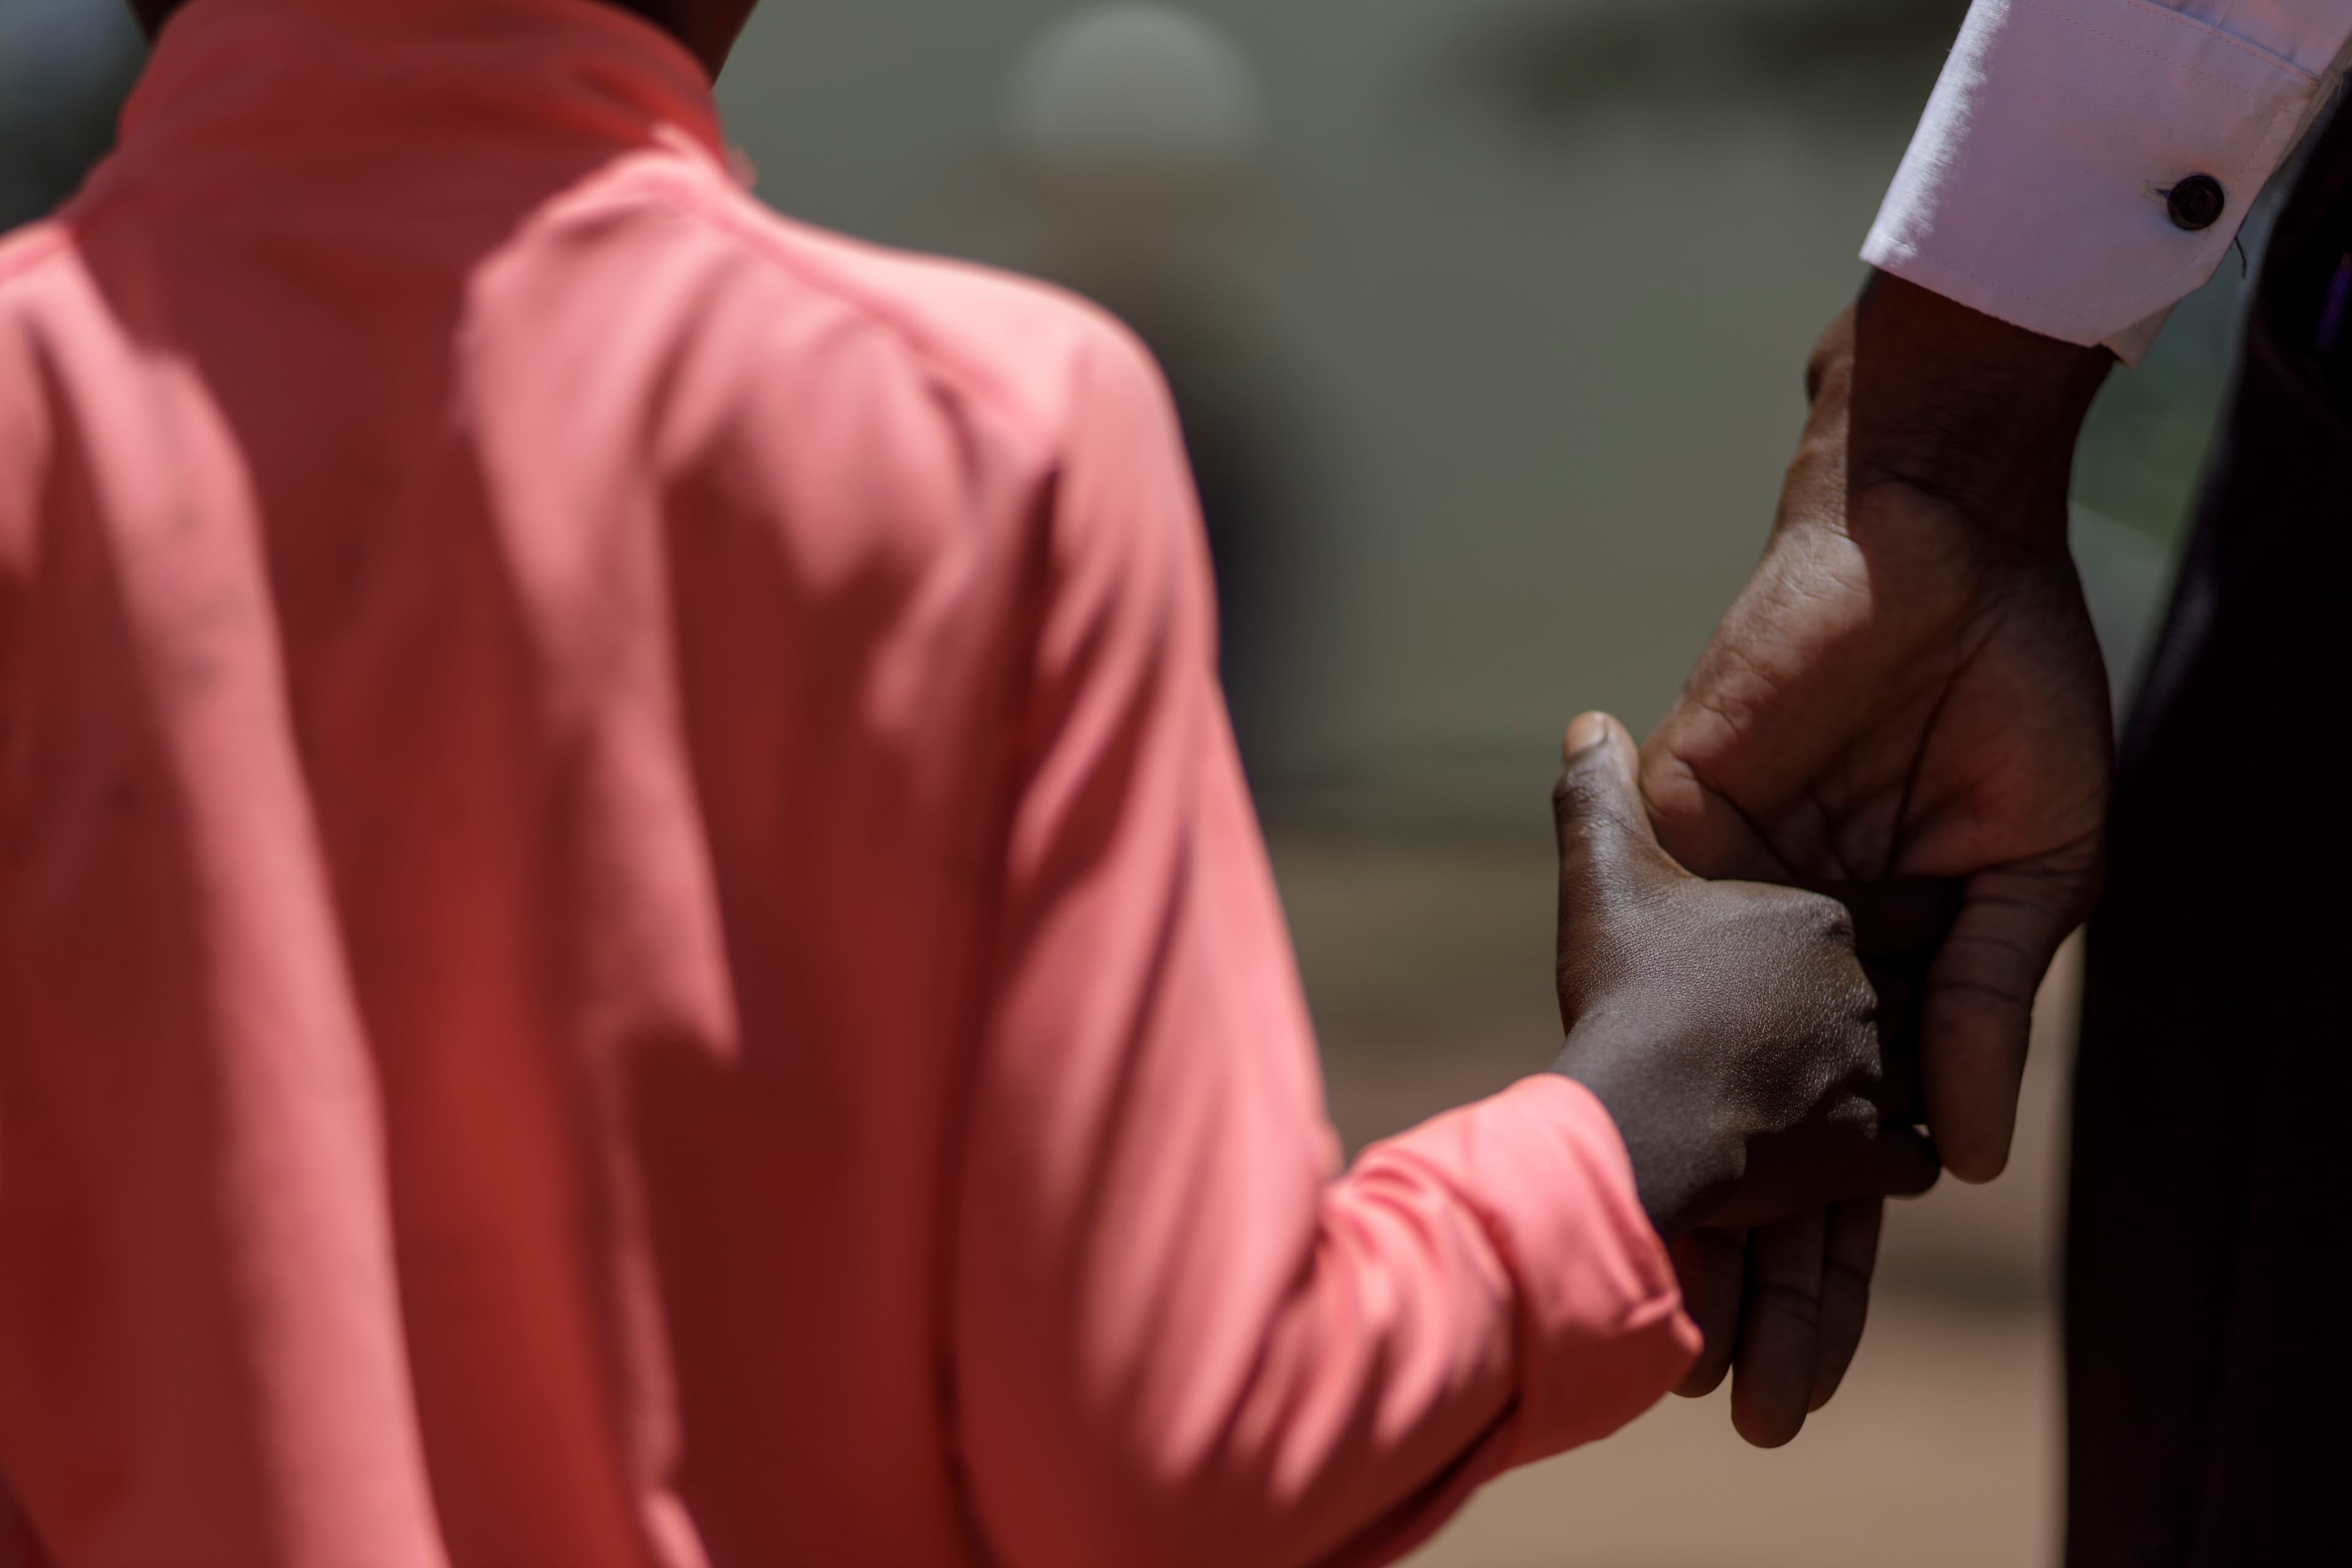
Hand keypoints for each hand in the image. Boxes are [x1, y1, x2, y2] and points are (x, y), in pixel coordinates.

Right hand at [1548, 711, 1939, 1241]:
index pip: (1875, 910)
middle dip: (1872, 1006)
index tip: (1826, 949)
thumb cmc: (1629, 991)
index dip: (1854, 927)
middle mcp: (1863, 990)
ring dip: (1885, 1085)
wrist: (1640, 1117)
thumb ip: (1602, 795)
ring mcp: (1872, 1076)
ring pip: (1909, 1075)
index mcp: (1820, 918)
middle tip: (1824, 1026)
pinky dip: (1886, 1157)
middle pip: (1890, 993)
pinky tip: (1847, 1155)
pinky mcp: (1868, 1154)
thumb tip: (1588, 723)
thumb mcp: (1609, 876)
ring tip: (1838, 1095)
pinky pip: (1910, 1156)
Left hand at [1640, 272, 2114, 1442]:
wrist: (1943, 547)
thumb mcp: (2032, 864)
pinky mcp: (1682, 821)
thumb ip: (1984, 1003)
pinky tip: (1610, 1129)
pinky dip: (1638, 1011)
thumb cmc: (2009, 693)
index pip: (1858, 1145)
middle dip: (1753, 1269)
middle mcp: (1803, 949)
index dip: (1832, 1254)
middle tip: (1723, 1404)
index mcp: (1894, 971)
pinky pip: (1644, 917)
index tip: (1795, 1373)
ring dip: (1678, 1177)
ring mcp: (1736, 891)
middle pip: (1765, 1134)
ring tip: (1651, 1318)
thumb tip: (1958, 1163)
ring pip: (1697, 1056)